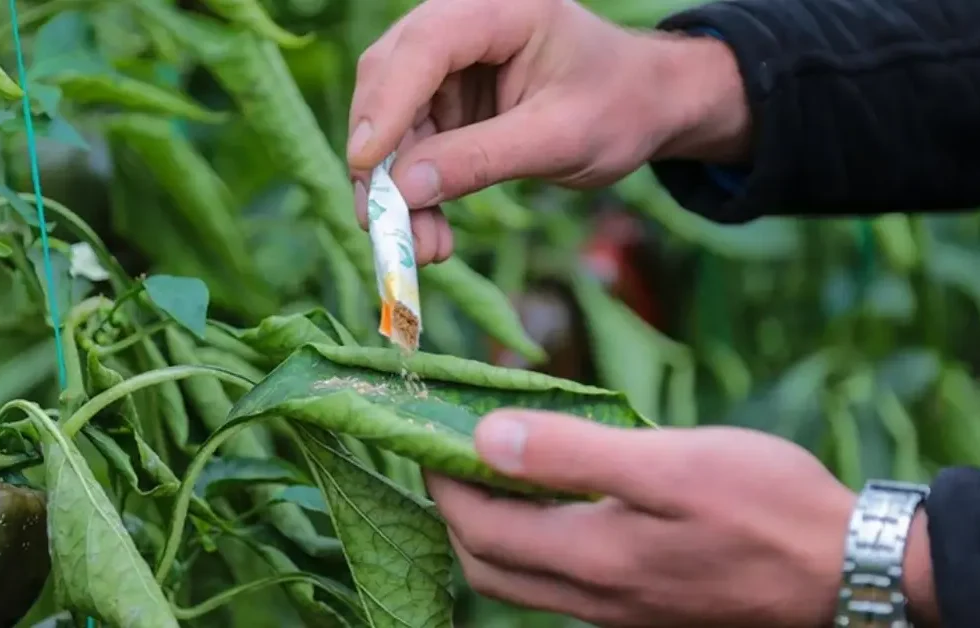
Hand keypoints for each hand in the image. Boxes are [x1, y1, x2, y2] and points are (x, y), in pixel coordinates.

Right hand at [347, 0, 750, 264]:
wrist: (648, 108)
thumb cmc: (621, 107)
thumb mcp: (560, 139)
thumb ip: (483, 159)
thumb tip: (406, 190)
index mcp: (503, 10)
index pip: (425, 46)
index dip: (387, 104)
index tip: (366, 165)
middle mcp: (465, 26)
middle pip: (391, 80)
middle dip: (382, 157)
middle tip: (383, 224)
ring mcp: (452, 66)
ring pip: (393, 122)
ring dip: (397, 188)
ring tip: (421, 248)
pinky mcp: (448, 101)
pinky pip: (412, 146)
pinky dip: (416, 192)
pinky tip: (432, 234)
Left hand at [426, 410, 935, 626]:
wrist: (847, 570)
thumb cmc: (765, 506)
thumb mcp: (669, 463)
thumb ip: (571, 454)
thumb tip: (485, 439)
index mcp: (593, 559)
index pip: (480, 528)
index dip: (444, 483)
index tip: (430, 436)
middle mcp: (595, 598)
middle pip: (489, 565)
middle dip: (456, 512)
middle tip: (453, 456)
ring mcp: (619, 610)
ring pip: (522, 580)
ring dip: (493, 531)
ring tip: (497, 474)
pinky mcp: (645, 608)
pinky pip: (562, 584)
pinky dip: (535, 544)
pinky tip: (558, 505)